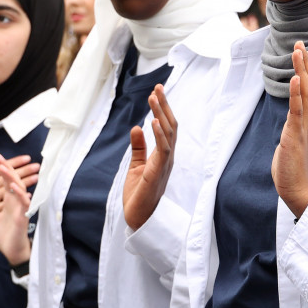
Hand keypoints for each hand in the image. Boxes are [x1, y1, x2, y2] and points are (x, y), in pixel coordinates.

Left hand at [0, 153, 32, 264]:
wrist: (10, 251)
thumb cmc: (3, 235)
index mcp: (8, 200)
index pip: (5, 180)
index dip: (1, 169)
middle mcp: (15, 201)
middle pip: (12, 180)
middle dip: (6, 168)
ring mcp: (20, 207)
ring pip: (19, 188)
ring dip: (12, 178)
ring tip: (4, 167)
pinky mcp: (23, 216)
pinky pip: (23, 202)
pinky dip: (19, 194)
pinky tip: (13, 186)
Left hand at [124, 84, 177, 230]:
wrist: (138, 220)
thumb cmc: (139, 196)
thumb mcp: (136, 166)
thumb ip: (138, 148)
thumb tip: (136, 127)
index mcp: (163, 156)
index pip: (167, 127)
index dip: (163, 109)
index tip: (157, 91)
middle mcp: (167, 158)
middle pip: (171, 126)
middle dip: (164, 106)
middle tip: (158, 87)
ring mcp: (165, 165)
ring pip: (169, 134)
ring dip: (162, 114)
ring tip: (155, 97)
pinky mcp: (158, 172)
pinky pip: (163, 150)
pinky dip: (160, 135)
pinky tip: (155, 121)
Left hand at [272, 41, 307, 218]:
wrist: (297, 189)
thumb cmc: (292, 169)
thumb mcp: (291, 142)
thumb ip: (292, 129)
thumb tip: (289, 123)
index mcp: (307, 122)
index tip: (305, 53)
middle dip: (306, 64)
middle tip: (301, 43)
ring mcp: (303, 127)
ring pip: (305, 93)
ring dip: (302, 71)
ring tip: (299, 51)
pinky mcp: (295, 134)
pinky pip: (297, 110)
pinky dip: (295, 93)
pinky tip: (294, 78)